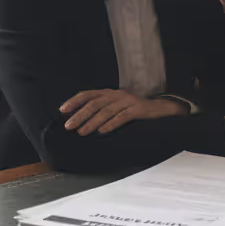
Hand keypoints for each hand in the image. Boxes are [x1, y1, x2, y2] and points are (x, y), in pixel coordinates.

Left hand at [60, 90, 186, 135]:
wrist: (162, 109)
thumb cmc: (136, 110)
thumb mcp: (117, 107)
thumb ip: (102, 109)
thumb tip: (80, 120)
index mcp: (110, 93)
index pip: (88, 94)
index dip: (74, 101)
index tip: (62, 111)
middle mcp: (118, 94)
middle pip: (94, 104)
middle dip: (80, 115)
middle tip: (69, 126)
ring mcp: (128, 101)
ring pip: (106, 111)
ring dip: (92, 122)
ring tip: (82, 132)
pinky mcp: (139, 109)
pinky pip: (122, 116)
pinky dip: (111, 123)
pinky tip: (103, 131)